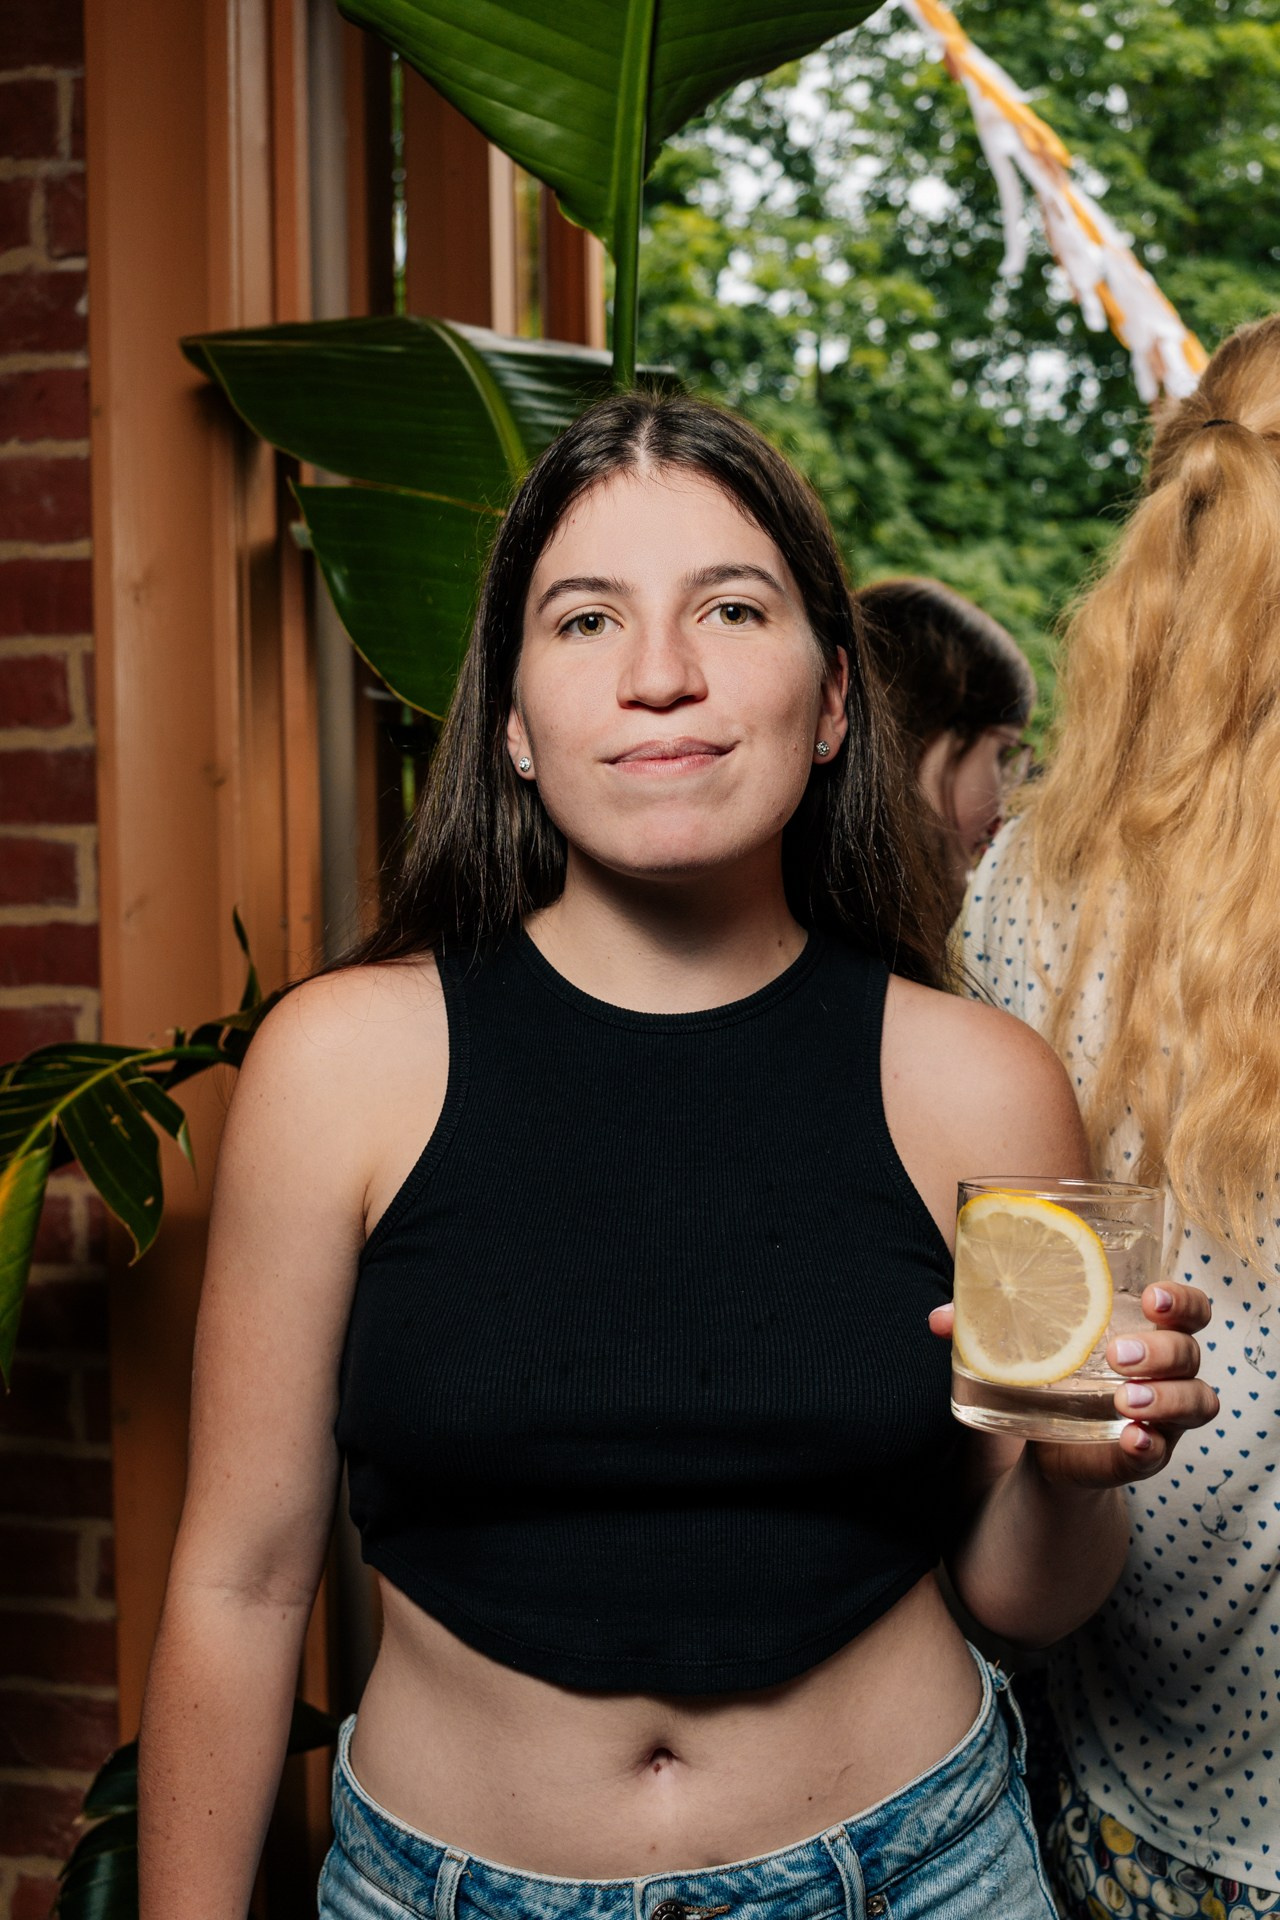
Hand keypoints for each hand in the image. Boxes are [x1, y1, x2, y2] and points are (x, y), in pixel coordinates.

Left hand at [928, 1280, 1219, 1487]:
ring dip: (1165, 1397)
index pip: (1189, 1309)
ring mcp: (1163, 1415)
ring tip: (1124, 1400)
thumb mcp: (1022, 1345)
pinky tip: (1132, 1439)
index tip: (1152, 1297)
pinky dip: (1151, 1445)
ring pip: (1195, 1400)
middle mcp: (1166, 1371)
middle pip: (1189, 1352)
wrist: (1047, 1442)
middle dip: (1160, 1350)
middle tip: (1116, 1354)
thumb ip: (983, 1328)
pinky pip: (1164, 1450)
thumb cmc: (1047, 1371)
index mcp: (1144, 1330)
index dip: (1182, 1300)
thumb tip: (939, 1320)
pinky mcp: (1145, 1454)